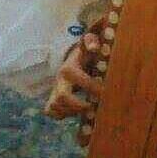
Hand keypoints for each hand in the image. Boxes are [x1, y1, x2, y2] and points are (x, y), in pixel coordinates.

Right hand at [44, 33, 102, 147]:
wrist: (73, 60)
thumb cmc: (86, 55)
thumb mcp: (89, 46)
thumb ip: (92, 42)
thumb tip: (94, 47)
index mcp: (69, 68)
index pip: (79, 80)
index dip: (94, 88)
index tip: (106, 92)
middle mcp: (59, 80)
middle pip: (61, 97)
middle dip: (78, 105)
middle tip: (93, 107)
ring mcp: (54, 90)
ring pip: (55, 106)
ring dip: (72, 111)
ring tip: (87, 109)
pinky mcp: (52, 98)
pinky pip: (50, 111)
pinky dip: (62, 114)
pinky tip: (75, 111)